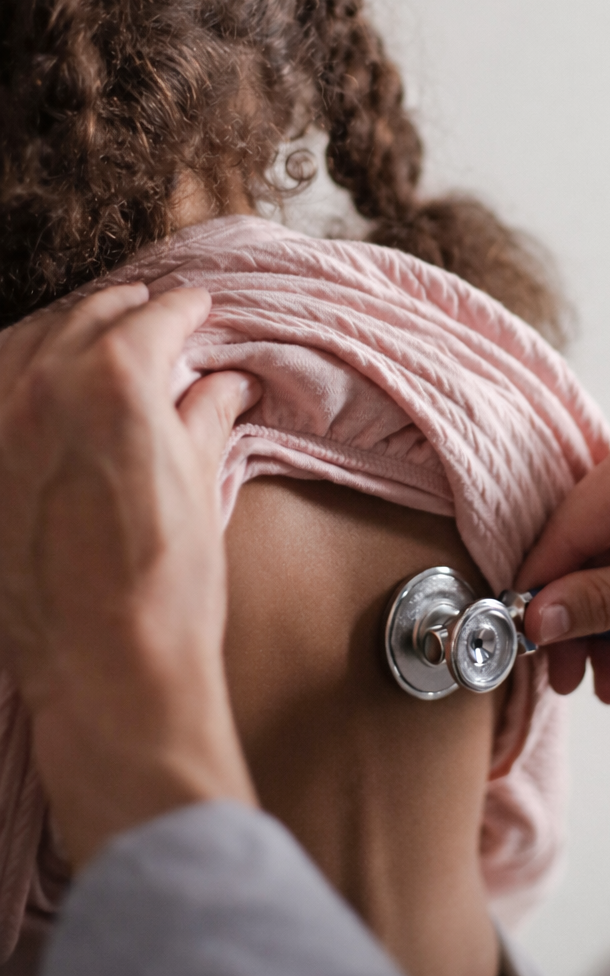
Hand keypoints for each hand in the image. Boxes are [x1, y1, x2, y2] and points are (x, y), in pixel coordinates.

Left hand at [0, 283, 260, 865]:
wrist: (107, 669)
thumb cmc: (166, 583)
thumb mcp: (200, 484)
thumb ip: (204, 416)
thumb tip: (221, 386)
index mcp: (116, 379)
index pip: (156, 315)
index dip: (187, 308)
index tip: (199, 308)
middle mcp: (44, 386)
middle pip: (88, 315)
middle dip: (128, 310)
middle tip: (157, 314)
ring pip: (26, 340)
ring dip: (68, 331)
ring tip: (98, 339)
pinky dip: (19, 371)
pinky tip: (40, 383)